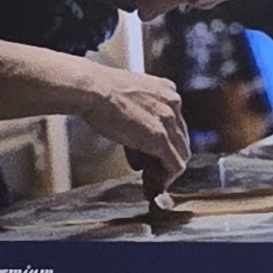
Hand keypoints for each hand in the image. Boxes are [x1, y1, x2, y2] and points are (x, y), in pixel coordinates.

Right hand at [61, 60, 192, 187]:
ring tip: (150, 180)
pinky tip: (153, 184)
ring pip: (181, 153)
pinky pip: (174, 165)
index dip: (164, 142)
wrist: (91, 89)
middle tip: (151, 171)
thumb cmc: (98, 91)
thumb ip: (137, 119)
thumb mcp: (127, 99)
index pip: (174, 123)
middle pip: (180, 139)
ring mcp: (168, 120)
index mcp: (166, 90)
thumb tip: (137, 144)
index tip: (150, 154)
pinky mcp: (159, 137)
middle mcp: (173, 103)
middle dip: (166, 157)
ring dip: (167, 170)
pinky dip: (167, 178)